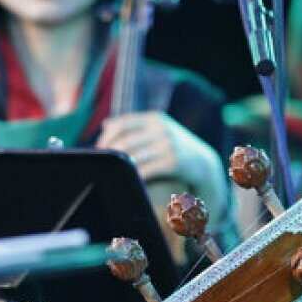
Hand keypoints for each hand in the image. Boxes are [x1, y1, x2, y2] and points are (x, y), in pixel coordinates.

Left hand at [97, 111, 227, 228]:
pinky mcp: (173, 162)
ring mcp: (168, 145)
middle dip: (109, 155)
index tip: (98, 151)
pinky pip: (145, 170)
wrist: (203, 163)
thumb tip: (106, 124)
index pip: (121, 125)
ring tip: (110, 174)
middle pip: (125, 142)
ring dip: (119, 167)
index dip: (106, 138)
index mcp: (155, 119)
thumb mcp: (158, 131)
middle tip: (101, 166)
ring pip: (133, 157)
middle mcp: (161, 129)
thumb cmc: (174, 148)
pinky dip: (132, 177)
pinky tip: (126, 181)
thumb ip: (134, 127)